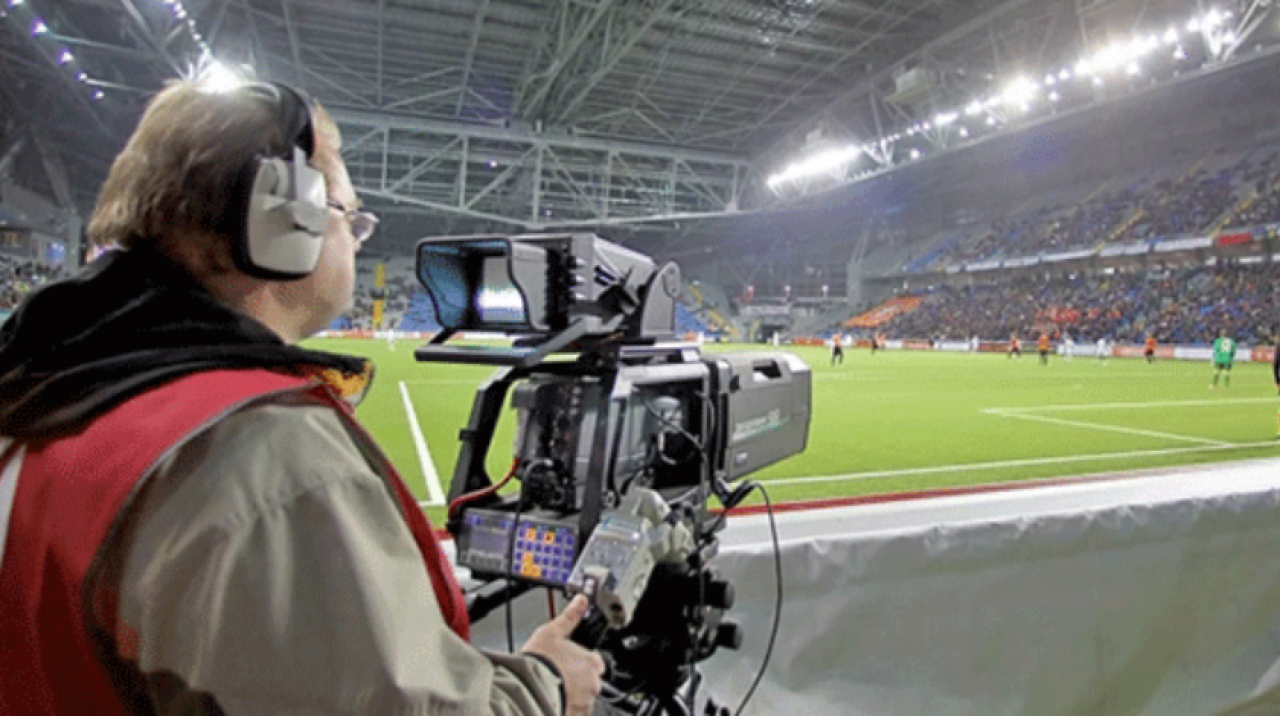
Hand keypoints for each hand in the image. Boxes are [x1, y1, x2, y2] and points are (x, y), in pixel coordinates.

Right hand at [522, 595, 605, 715]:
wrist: (527, 688)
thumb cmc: (538, 662)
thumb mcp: (551, 632)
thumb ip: (569, 617)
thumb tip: (581, 601)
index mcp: (591, 661)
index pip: (596, 662)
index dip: (581, 663)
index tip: (568, 664)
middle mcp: (593, 682)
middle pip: (590, 682)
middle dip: (577, 681)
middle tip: (559, 678)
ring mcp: (585, 701)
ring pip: (583, 700)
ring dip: (573, 697)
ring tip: (553, 691)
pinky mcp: (576, 715)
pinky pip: (575, 713)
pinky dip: (568, 710)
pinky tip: (554, 703)